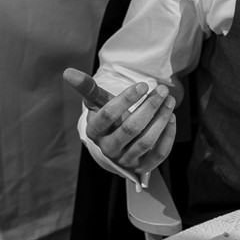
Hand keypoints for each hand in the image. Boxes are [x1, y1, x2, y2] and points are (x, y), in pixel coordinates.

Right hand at [62, 68, 176, 180]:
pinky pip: (159, 154)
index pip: (108, 115)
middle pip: (130, 128)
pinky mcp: (142, 168)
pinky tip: (171, 118)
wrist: (117, 144)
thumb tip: (68, 71)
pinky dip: (168, 136)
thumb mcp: (98, 103)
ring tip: (170, 101)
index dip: (126, 99)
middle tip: (162, 90)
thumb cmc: (108, 118)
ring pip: (146, 141)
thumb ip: (87, 87)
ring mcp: (125, 160)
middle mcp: (108, 149)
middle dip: (149, 107)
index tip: (143, 85)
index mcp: (94, 132)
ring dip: (161, 119)